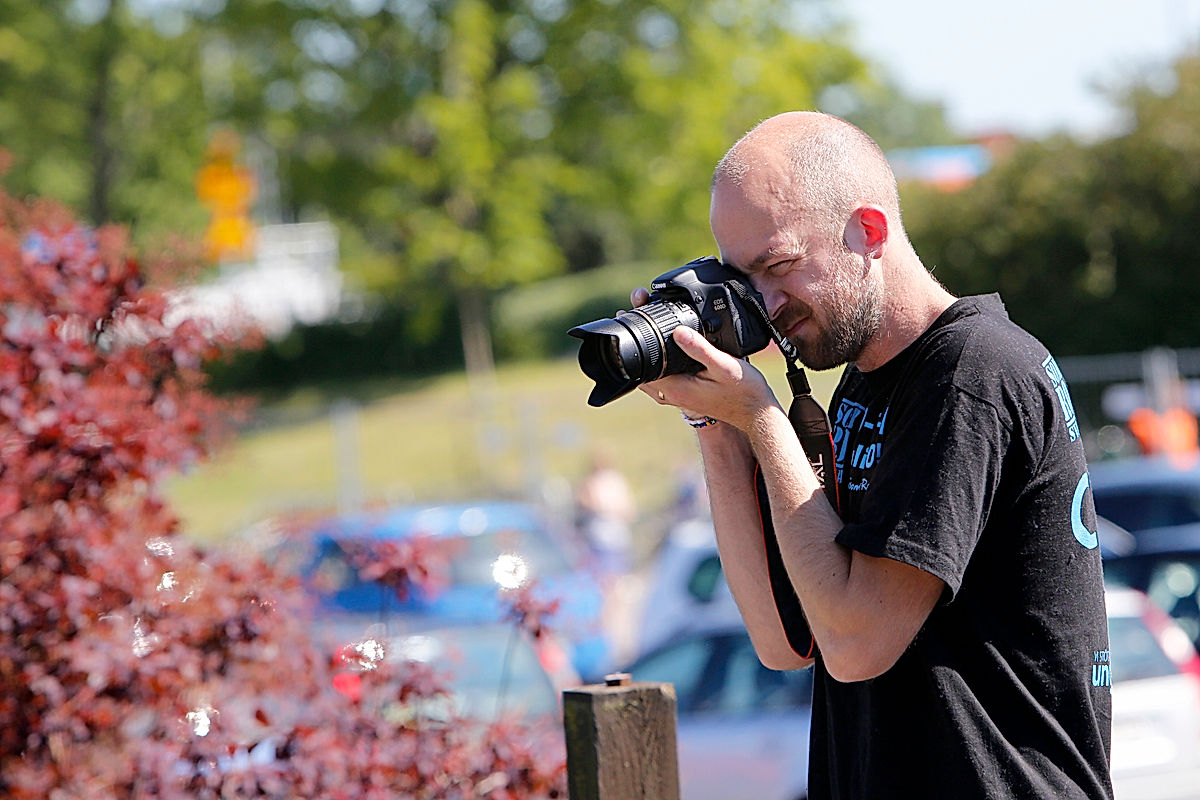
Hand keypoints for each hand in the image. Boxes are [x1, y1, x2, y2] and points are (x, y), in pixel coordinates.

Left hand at [640, 325, 780, 431]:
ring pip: (650, 369)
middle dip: (637, 337)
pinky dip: (659, 356)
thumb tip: (677, 331)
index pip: (641, 363)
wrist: (757, 412)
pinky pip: (662, 372)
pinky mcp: (684, 391)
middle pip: (641, 364)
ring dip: (647, 346)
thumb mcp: (724, 366)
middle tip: (637, 308)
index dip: (633, 337)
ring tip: (647, 318)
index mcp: (675, 387)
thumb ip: (700, 349)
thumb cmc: (744, 391)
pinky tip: (666, 340)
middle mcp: (671, 393)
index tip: (629, 312)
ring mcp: (677, 393)